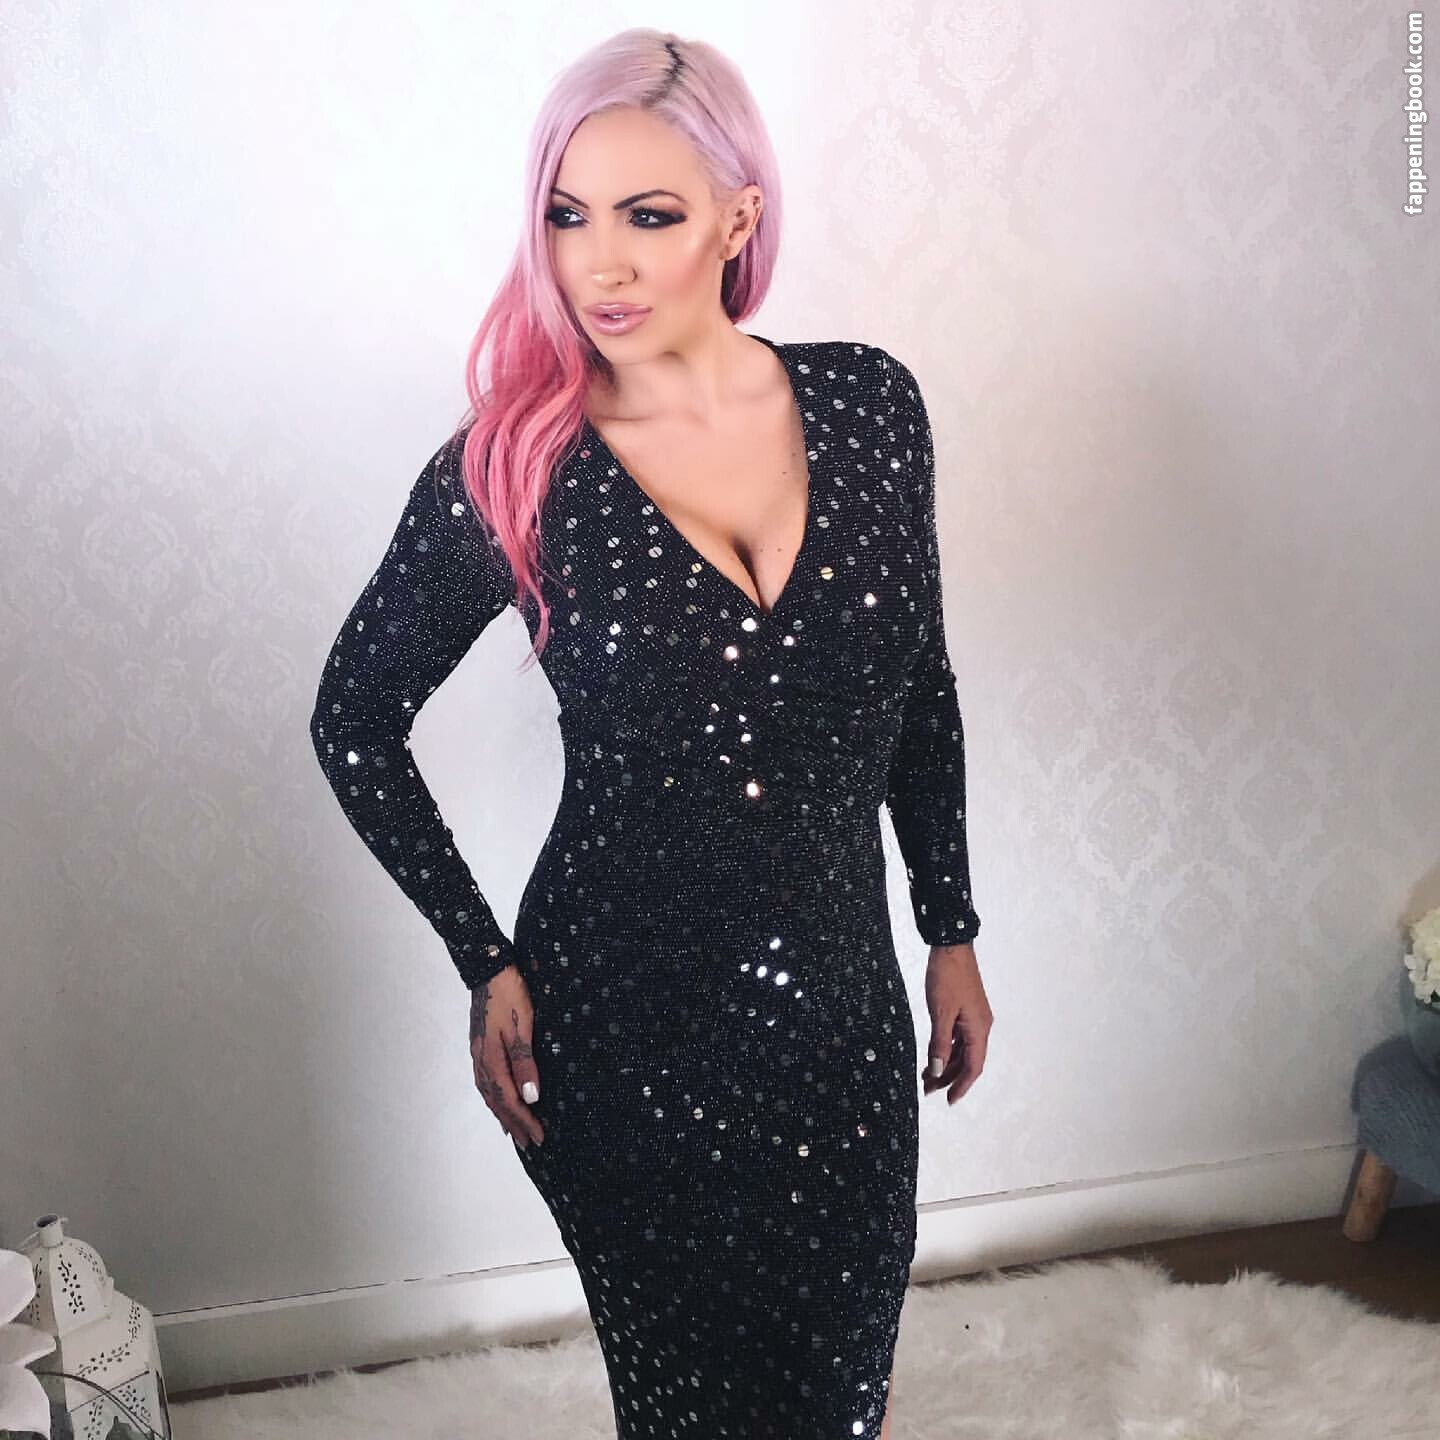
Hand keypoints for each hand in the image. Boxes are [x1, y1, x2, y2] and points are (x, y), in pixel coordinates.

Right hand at [469, 965, 545, 1149]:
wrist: (489, 968)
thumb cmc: (510, 994)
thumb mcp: (523, 1026)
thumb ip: (525, 1062)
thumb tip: (531, 1097)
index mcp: (491, 1059)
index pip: (509, 1099)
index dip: (523, 1120)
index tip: (539, 1137)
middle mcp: (481, 1060)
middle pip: (496, 1101)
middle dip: (513, 1123)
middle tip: (528, 1143)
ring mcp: (478, 1053)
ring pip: (489, 1092)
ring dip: (501, 1113)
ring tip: (512, 1130)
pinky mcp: (479, 1045)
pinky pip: (486, 1080)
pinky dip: (494, 1096)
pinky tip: (500, 1097)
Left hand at [921, 941, 991, 1104]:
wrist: (951, 946)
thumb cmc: (947, 976)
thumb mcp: (940, 1013)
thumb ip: (939, 1044)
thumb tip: (936, 1070)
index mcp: (979, 1029)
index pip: (973, 1067)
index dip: (961, 1086)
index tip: (949, 1101)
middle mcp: (980, 1026)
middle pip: (967, 1061)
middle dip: (948, 1077)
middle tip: (928, 1090)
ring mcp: (973, 1018)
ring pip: (961, 1050)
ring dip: (945, 1063)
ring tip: (926, 1076)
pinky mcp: (965, 1010)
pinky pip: (957, 1037)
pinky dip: (945, 1048)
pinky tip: (932, 1054)